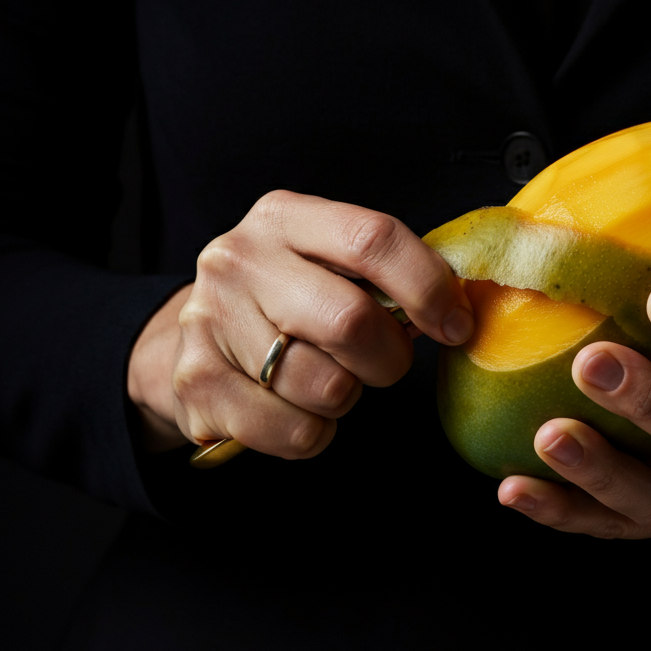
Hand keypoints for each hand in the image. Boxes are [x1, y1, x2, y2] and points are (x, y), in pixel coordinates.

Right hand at [127, 191, 471, 455]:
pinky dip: (314, 433)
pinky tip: (297, 408)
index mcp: (284, 218)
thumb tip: (458, 310)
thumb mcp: (326, 262)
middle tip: (384, 361)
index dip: (428, 287)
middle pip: (351, 321)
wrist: (192, 335)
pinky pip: (295, 431)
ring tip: (326, 377)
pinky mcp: (197, 383)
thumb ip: (386, 274)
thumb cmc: (286, 298)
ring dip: (347, 397)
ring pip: (326, 386)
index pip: (372, 240)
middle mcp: (240, 260)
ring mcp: (211, 321)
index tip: (456, 324)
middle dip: (389, 357)